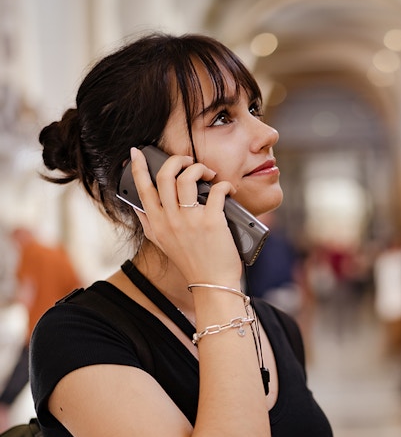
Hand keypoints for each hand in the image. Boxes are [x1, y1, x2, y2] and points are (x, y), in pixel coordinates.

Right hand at [129, 148, 242, 283]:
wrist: (212, 283)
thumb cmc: (191, 262)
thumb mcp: (162, 244)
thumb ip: (149, 224)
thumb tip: (137, 207)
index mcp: (157, 223)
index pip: (142, 189)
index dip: (138, 167)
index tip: (136, 152)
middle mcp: (170, 219)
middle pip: (165, 175)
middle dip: (177, 160)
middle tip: (189, 162)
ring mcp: (190, 220)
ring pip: (187, 177)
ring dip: (199, 168)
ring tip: (209, 174)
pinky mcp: (212, 221)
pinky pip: (216, 190)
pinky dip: (224, 185)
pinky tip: (227, 189)